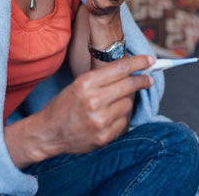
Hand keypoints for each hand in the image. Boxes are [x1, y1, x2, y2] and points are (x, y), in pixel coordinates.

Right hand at [36, 55, 155, 156]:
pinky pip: (125, 122)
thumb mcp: (77, 85)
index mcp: (85, 83)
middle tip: (149, 79)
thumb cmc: (63, 106)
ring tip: (116, 103)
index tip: (150, 61)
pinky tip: (112, 117)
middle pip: (129, 85)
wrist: (47, 133)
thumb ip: (102, 78)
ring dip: (127, 102)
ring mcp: (100, 120)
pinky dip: (122, 118)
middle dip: (142, 80)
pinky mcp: (104, 136)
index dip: (139, 63)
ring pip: (129, 104)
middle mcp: (93, 101)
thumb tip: (130, 71)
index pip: (120, 68)